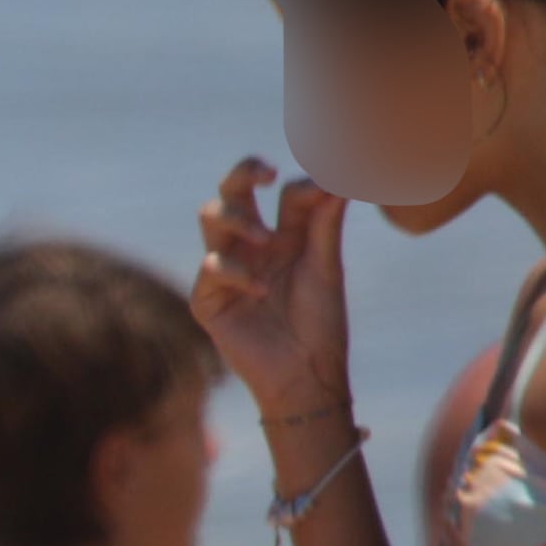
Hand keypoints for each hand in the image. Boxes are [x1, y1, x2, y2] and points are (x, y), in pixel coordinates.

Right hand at [193, 157, 356, 420]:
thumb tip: (337, 175)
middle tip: (266, 173)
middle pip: (234, 191)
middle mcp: (252, 246)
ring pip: (211, 218)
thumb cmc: (320, 324)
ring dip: (238, 220)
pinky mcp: (209, 300)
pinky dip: (235, 273)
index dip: (303, 186)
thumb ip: (326, 222)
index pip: (286, 193)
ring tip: (265, 240)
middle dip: (244, 172)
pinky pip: (210, 270)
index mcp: (286, 236)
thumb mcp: (326, 267)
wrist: (306, 374)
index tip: (325, 190)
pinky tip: (259, 292)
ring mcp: (227, 270)